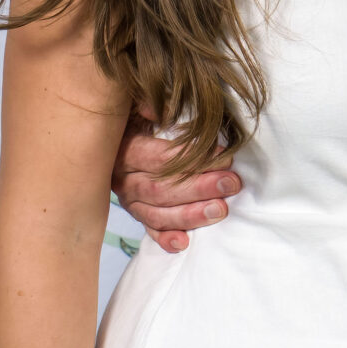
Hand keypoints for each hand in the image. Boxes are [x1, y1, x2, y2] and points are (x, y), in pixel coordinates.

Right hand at [111, 111, 236, 254]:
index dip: (191, 159)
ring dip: (190, 215)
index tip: (223, 157)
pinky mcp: (139, 214)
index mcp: (124, 151)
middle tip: (231, 184)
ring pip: (157, 214)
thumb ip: (149, 104)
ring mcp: (130, 200)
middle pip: (161, 190)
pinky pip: (150, 230)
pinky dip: (165, 238)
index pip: (159, 158)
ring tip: (221, 210)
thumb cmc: (138, 116)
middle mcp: (123, 179)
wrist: (115, 138)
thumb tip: (158, 109)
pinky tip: (184, 244)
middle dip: (199, 188)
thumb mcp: (139, 104)